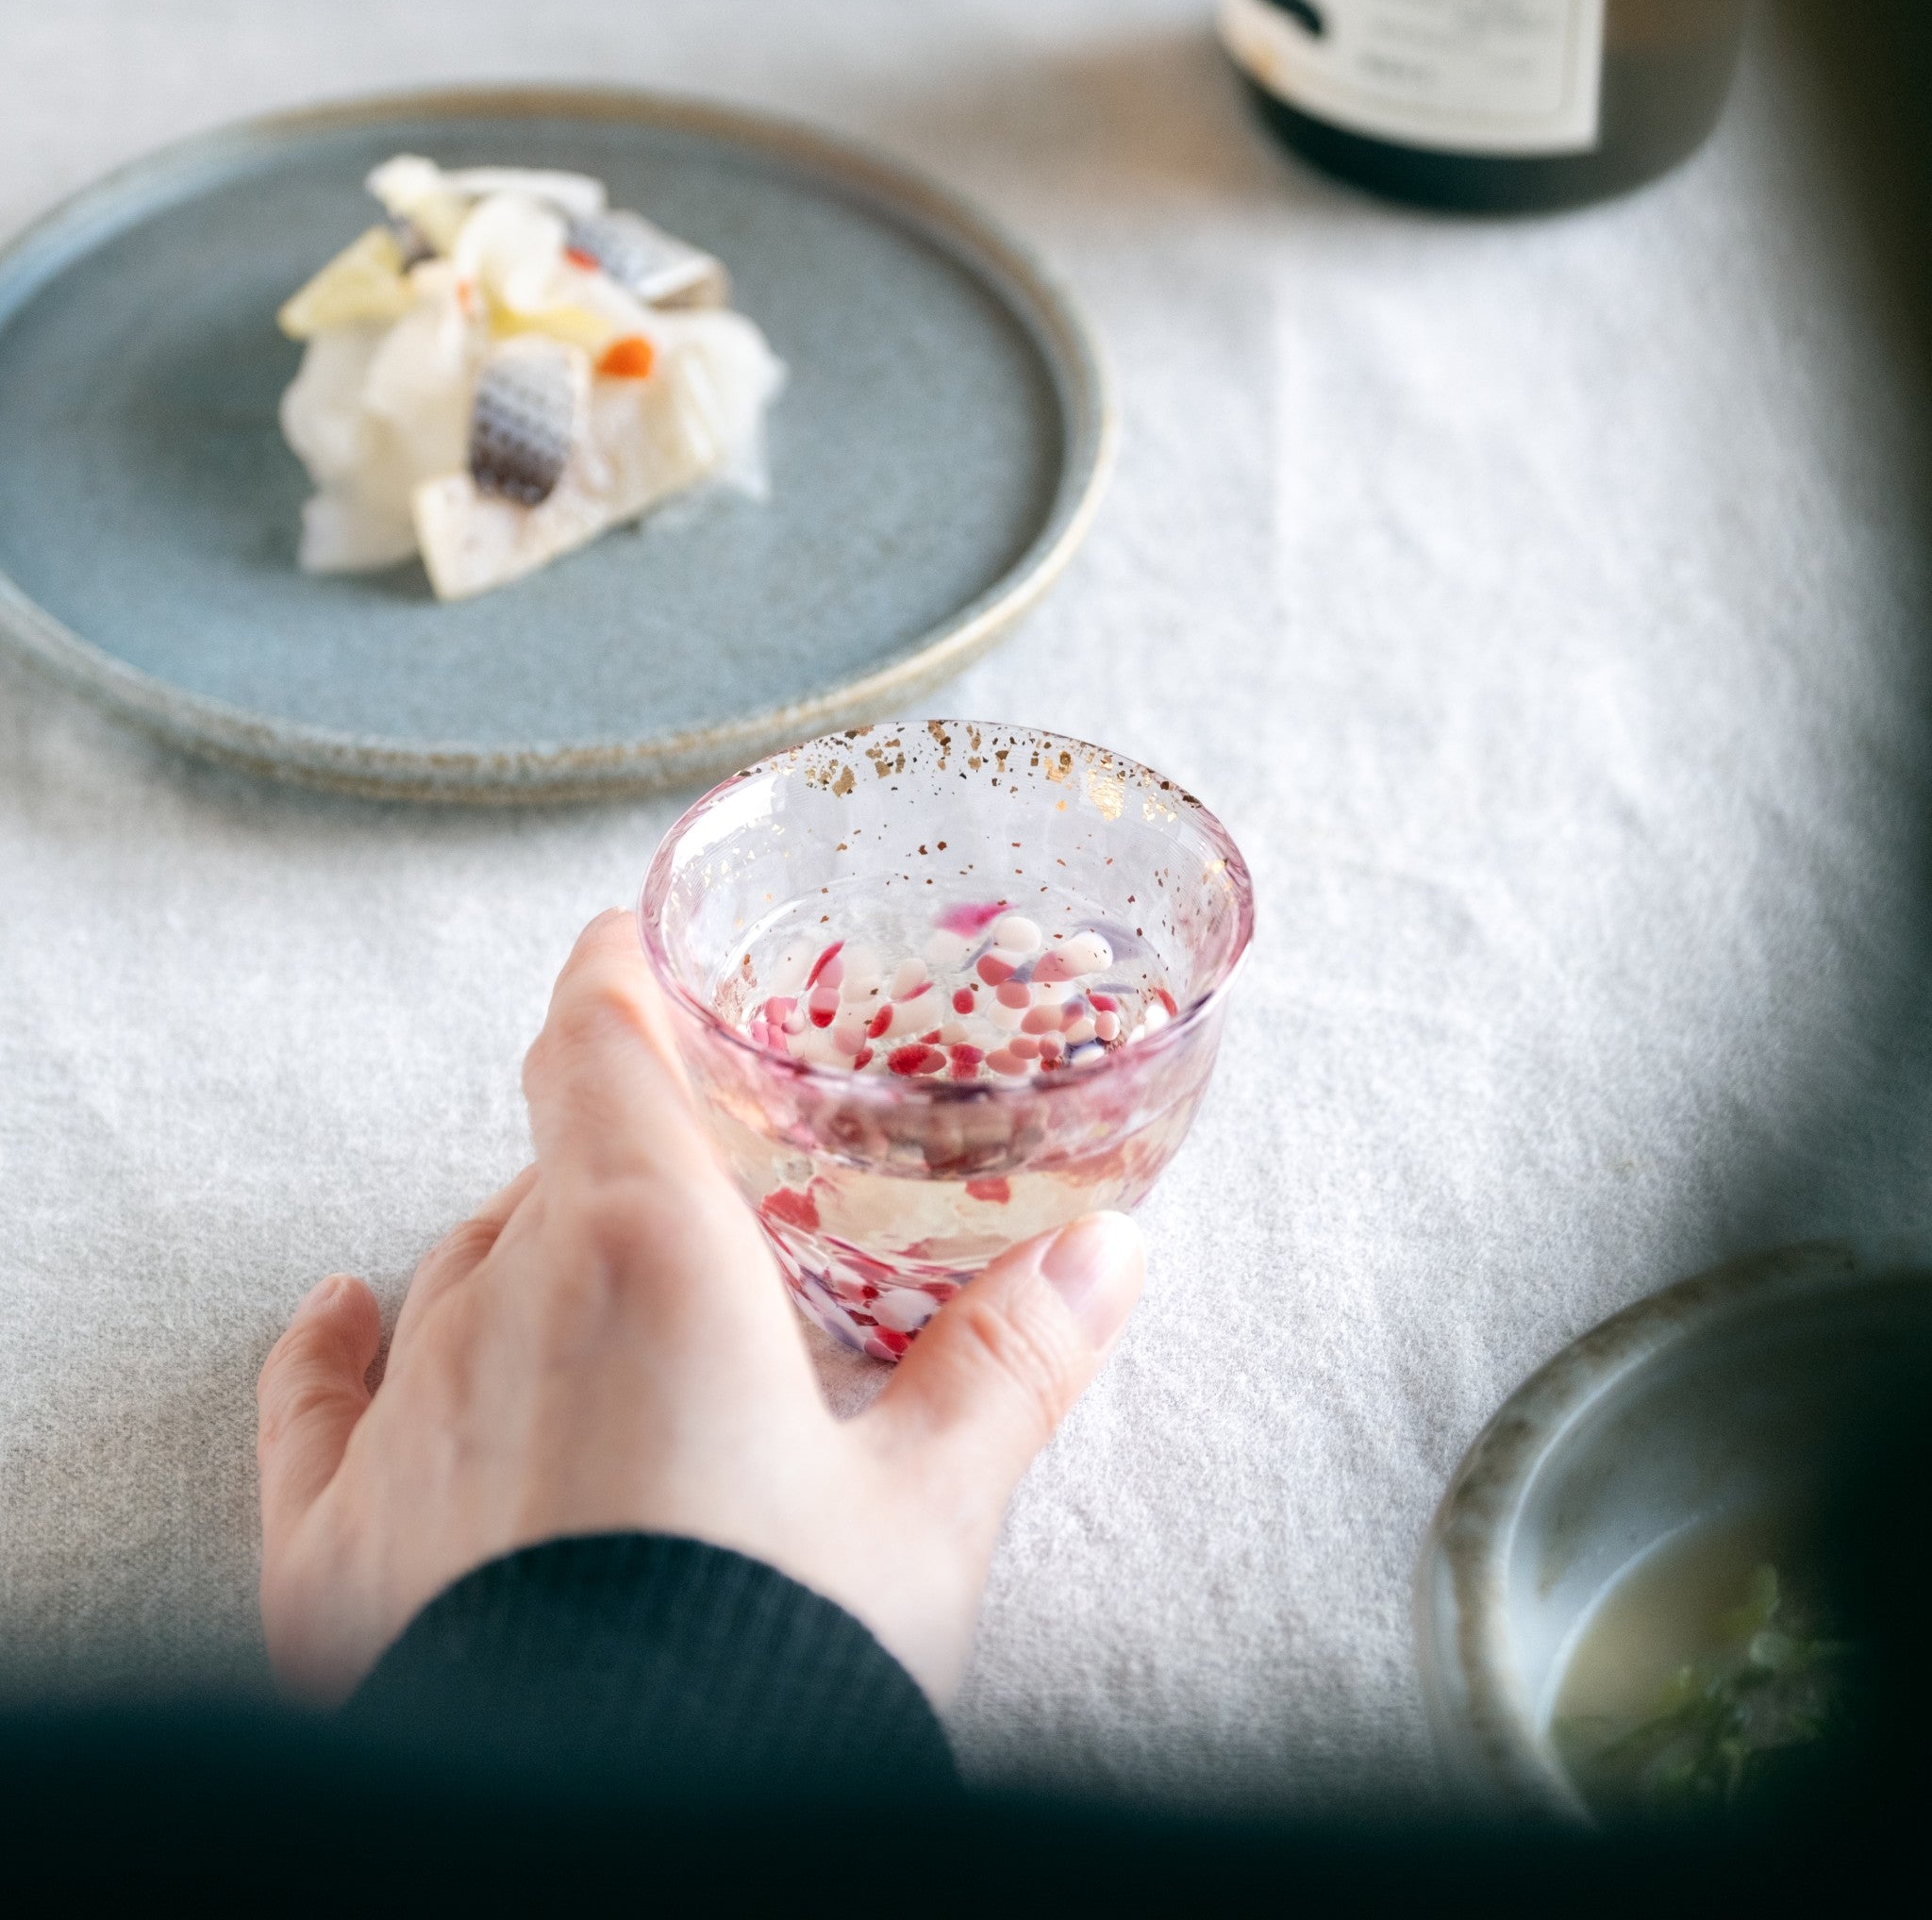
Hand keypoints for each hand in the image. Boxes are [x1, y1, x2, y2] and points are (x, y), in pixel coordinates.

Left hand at [256, 910, 1142, 1705]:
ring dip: (524, 1262)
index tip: (625, 941)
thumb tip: (1109, 1253)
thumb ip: (1012, 1357)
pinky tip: (338, 1311)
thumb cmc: (778, 1654)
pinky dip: (331, 1347)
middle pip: (544, 1172)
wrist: (612, 1847)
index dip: (613, 976)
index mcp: (645, 1252)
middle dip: (616, 1161)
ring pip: (456, 1276)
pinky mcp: (325, 1545)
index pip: (599, 1047)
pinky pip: (312, 1402)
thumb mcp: (925, 1507)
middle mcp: (499, 1303)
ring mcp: (403, 1421)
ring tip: (603, 1288)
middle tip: (696, 1190)